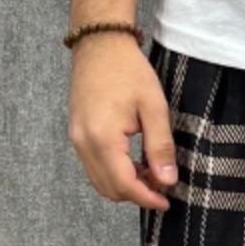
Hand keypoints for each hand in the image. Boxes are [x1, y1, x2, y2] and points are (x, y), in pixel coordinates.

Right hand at [67, 33, 176, 211]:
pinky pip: (93, 167)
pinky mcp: (76, 134)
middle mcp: (83, 143)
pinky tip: (133, 162)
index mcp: (103, 138)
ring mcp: (76, 139)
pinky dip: (113, 173)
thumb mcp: (154, 107)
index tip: (166, 202)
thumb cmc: (128, 70)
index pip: (124, 185)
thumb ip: (160, 146)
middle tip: (162, 184)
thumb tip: (167, 181)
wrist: (99, 44)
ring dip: (124, 185)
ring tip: (150, 173)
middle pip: (109, 188)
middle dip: (136, 194)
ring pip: (99, 181)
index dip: (146, 198)